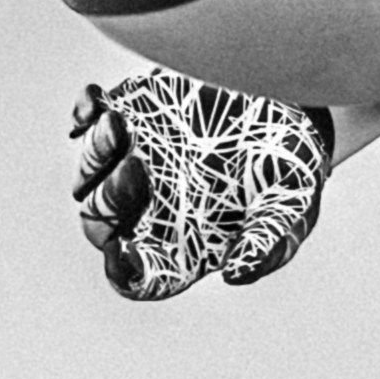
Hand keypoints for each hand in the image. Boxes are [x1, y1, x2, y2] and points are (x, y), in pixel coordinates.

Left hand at [68, 71, 333, 300]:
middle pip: (103, 224)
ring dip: (95, 156)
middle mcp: (150, 210)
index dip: (124, 270)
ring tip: (118, 124)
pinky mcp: (131, 118)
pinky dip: (84, 115)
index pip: (140, 275)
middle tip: (139, 168)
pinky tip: (97, 102)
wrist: (295, 104)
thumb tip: (235, 273)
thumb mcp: (292, 206)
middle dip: (113, 200)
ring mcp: (134, 164)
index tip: (125, 250)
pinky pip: (87, 124)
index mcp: (183, 244)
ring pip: (89, 177)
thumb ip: (267, 243)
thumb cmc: (293, 166)